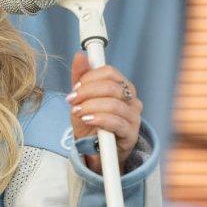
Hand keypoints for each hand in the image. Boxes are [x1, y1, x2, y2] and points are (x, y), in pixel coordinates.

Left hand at [66, 51, 142, 173]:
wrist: (94, 151)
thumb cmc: (91, 122)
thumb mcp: (82, 99)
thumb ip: (81, 77)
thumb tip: (80, 55)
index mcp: (122, 87)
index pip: (110, 72)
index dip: (90, 77)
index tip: (75, 87)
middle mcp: (131, 100)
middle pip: (111, 87)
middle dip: (87, 92)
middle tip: (72, 100)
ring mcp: (134, 117)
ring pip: (114, 104)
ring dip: (91, 106)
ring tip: (78, 112)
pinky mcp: (131, 134)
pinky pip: (116, 122)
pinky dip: (99, 119)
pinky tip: (87, 120)